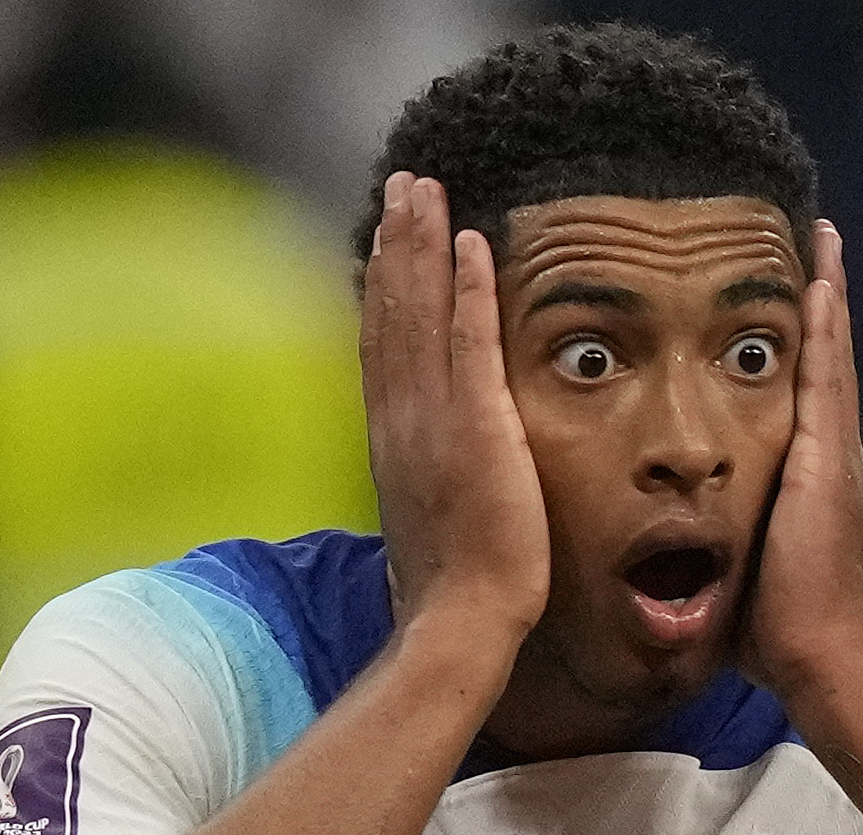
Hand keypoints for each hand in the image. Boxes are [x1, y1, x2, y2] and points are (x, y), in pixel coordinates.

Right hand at [361, 173, 549, 643]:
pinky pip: (470, 341)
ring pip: (420, 313)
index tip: (385, 241)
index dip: (383, 288)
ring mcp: (435, 420)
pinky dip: (468, 288)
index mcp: (392, 441)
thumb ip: (431, 482)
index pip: (383, 347)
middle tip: (402, 187)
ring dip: (423, 245)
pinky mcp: (479, 427)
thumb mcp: (432, 521)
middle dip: (395, 245)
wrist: (461, 621)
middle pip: (391, 312)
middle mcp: (401, 420)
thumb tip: (435, 475)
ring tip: (426, 191)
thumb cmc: (454, 591)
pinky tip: (473, 242)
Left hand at [745, 221, 862, 696]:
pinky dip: (826, 323)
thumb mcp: (738, 581)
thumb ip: (717, 560)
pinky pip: (826, 373)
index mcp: (812, 486)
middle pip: (826, 366)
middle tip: (819, 247)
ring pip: (831, 357)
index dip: (804, 353)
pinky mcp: (827, 457)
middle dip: (823, 308)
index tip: (797, 307)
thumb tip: (675, 577)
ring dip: (828, 296)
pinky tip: (820, 277)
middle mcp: (833, 460)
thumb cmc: (777, 637)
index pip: (806, 402)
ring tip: (823, 240)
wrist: (820, 659)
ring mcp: (836, 455)